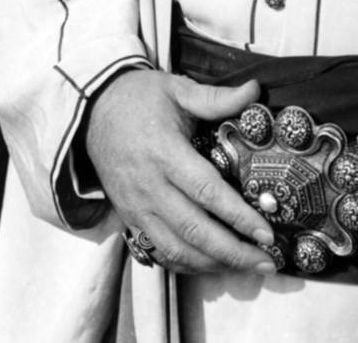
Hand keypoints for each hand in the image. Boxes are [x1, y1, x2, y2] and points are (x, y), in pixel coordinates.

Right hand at [86, 69, 276, 274]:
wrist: (91, 110)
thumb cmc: (138, 98)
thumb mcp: (176, 89)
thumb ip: (216, 98)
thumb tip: (255, 90)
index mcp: (164, 151)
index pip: (206, 191)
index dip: (238, 216)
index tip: (266, 233)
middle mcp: (149, 185)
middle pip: (194, 230)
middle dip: (234, 252)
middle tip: (266, 262)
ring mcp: (137, 205)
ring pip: (176, 248)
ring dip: (213, 264)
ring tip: (245, 267)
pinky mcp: (129, 216)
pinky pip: (158, 251)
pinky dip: (186, 265)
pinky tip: (211, 264)